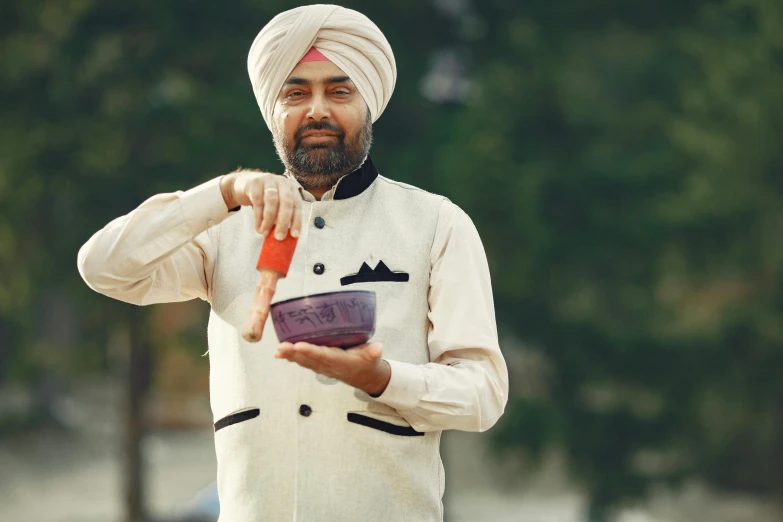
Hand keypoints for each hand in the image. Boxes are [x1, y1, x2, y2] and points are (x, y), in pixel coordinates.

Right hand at [220, 170, 302, 239]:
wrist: (244, 184)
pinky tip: (258, 227)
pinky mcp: (255, 183)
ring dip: (269, 220)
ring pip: (272, 201)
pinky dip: (258, 217)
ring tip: (265, 233)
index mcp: (291, 188)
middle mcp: (282, 182)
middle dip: (283, 221)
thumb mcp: (276, 204)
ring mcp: (268, 180)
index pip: (297, 205)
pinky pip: (257, 202)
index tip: (294, 235)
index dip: (297, 221)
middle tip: (279, 237)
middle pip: (286, 202)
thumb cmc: (264, 198)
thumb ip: (281, 216)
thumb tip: (284, 236)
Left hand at [274, 342, 390, 395]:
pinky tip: (280, 353)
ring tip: (278, 350)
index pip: (324, 356)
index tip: (299, 346)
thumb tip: (378, 348)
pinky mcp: (318, 365)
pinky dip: (291, 358)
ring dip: (290, 356)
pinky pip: (303, 362)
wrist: (364, 376)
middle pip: (309, 360)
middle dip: (295, 353)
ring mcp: (322, 367)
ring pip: (304, 361)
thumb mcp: (373, 356)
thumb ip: (374, 352)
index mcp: (341, 362)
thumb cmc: (367, 361)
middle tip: (281, 347)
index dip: (311, 352)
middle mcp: (329, 366)